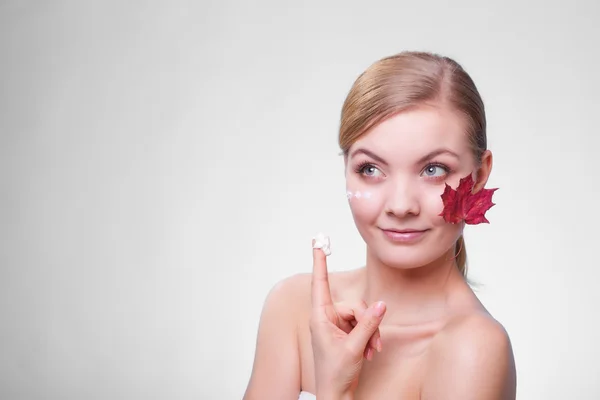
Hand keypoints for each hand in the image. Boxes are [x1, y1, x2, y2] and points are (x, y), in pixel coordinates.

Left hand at [310, 235, 386, 398]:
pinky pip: (363, 325)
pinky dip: (370, 337)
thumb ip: (368, 325)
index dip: (320, 262)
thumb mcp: (354, 348)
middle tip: (373, 343)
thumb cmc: (335, 374)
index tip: (318, 243)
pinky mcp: (346, 332)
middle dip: (367, 322)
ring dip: (370, 333)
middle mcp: (327, 317)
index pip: (320, 284)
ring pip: (361, 315)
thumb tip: (381, 305)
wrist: (336, 395)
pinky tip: (371, 352)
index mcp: (320, 317)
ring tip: (371, 350)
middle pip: (353, 305)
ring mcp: (337, 325)